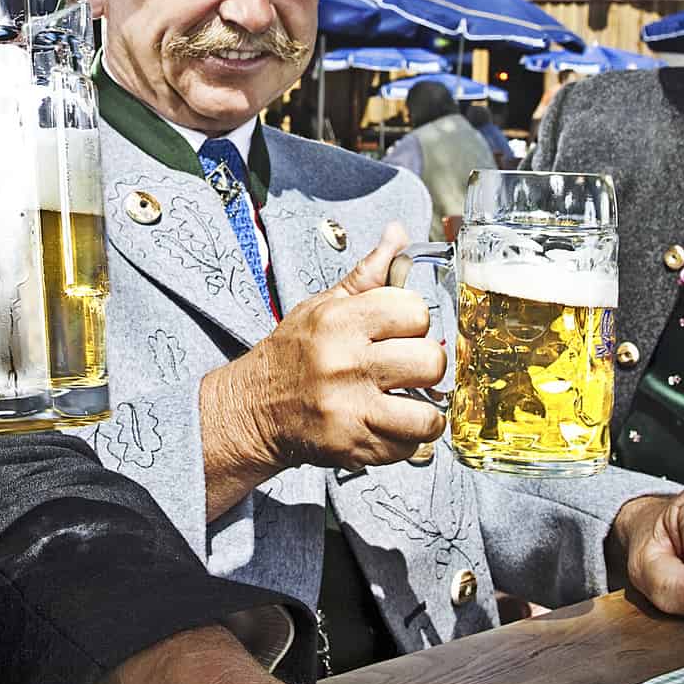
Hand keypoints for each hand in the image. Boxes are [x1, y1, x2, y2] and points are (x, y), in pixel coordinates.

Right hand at [202, 223, 445, 509]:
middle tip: (411, 368)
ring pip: (428, 414)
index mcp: (340, 321)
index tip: (404, 331)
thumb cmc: (293, 353)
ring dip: (427, 412)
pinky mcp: (352, 447)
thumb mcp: (322, 305)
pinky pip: (408, 448)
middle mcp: (345, 364)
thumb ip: (368, 274)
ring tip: (413, 404)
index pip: (414, 311)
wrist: (254, 408)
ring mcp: (350, 410)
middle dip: (427, 365)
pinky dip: (407, 440)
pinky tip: (392, 425)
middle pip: (429, 362)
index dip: (415, 322)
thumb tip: (398, 235)